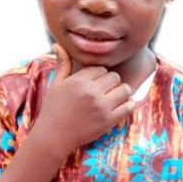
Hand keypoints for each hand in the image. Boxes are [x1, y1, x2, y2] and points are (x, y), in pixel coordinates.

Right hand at [33, 43, 136, 157]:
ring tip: (116, 96)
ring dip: (123, 91)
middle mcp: (91, 92)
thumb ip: (62, 64)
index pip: (101, 68)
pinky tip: (123, 105)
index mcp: (79, 81)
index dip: (100, 74)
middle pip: (114, 77)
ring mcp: (101, 106)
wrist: (53, 136)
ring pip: (125, 89)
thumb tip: (58, 44)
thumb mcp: (56, 85)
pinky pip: (128, 107)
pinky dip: (129, 104)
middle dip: (112, 82)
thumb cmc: (53, 109)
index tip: (96, 82)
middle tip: (107, 89)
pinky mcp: (108, 121)